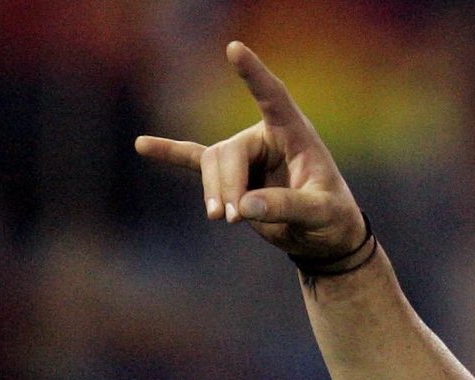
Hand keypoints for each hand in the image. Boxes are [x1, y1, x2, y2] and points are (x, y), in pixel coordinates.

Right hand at [134, 42, 366, 265]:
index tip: (235, 49)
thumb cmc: (332, 218)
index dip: (255, 76)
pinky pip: (196, 160)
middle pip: (228, 153)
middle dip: (226, 186)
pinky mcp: (233, 175)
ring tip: (221, 218)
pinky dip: (171, 154)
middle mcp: (266, 137)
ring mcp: (246, 154)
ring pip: (212, 164)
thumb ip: (286, 207)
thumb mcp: (320, 214)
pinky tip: (142, 146)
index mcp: (294, 134)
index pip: (274, 98)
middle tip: (231, 218)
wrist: (324, 236)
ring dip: (214, 192)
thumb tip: (240, 206)